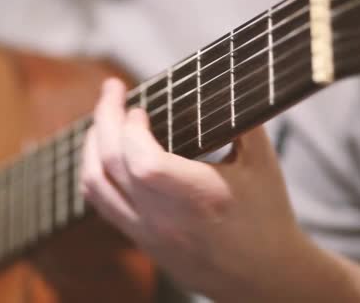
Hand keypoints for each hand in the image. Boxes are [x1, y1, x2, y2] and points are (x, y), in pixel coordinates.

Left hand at [80, 78, 317, 300]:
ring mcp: (148, 232)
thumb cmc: (267, 217)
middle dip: (105, 119)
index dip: (131, 128)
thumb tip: (218, 81)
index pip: (142, 161)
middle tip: (111, 90)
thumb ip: (237, 120)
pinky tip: (102, 156)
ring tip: (100, 121)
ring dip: (91, 146)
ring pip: (96, 185)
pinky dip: (94, 172)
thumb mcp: (263, 163)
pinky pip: (101, 204)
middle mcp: (166, 218)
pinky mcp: (141, 240)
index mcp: (199, 197)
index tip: (139, 107)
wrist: (263, 277)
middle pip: (112, 164)